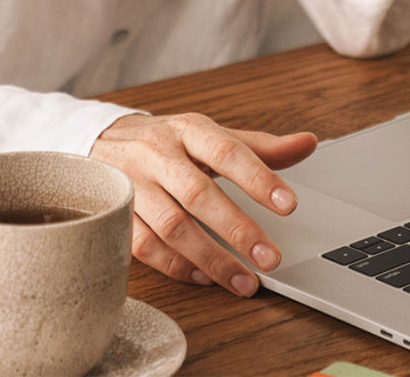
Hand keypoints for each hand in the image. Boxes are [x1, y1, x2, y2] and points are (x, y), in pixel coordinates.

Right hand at [90, 112, 316, 294]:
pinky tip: (205, 277)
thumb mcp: (210, 135)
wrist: (102, 140)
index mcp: (188, 130)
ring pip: (172, 225)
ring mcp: (134, 184)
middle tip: (270, 258)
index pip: (226, 150)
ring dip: (211, 257)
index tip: (289, 204)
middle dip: (237, 228)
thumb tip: (308, 142)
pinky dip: (176, 265)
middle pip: (199, 193)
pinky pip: (145, 246)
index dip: (258, 177)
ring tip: (245, 281)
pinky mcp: (116, 213)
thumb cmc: (169, 142)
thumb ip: (258, 146)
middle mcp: (159, 154)